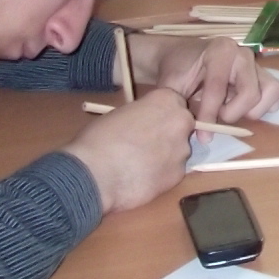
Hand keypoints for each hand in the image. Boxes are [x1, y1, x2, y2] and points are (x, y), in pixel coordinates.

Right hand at [61, 88, 193, 212]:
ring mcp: (183, 149)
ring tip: (139, 166)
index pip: (174, 102)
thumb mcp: (120, 114)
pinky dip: (160, 175)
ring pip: (178, 151)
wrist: (95, 174)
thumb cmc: (99, 138)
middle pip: (181, 126)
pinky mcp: (179, 174)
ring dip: (165, 156)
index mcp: (167, 100)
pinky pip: (172, 172)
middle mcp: (181, 122)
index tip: (149, 123)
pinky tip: (141, 179)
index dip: (160, 114)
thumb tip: (143, 123)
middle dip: (168, 134)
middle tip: (145, 145)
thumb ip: (141, 115)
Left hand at [127, 34, 278, 124]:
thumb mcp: (170, 86)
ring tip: (232, 111)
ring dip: (254, 110)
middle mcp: (243, 54)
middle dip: (233, 113)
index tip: (202, 136)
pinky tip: (246, 108)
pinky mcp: (265, 73)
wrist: (183, 56)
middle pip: (251, 93)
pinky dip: (267, 105)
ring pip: (272, 91)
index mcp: (219, 50)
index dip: (210, 114)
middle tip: (217, 118)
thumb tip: (198, 133)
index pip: (218, 88)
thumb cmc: (177, 70)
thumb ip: (180, 106)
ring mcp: (257, 63)